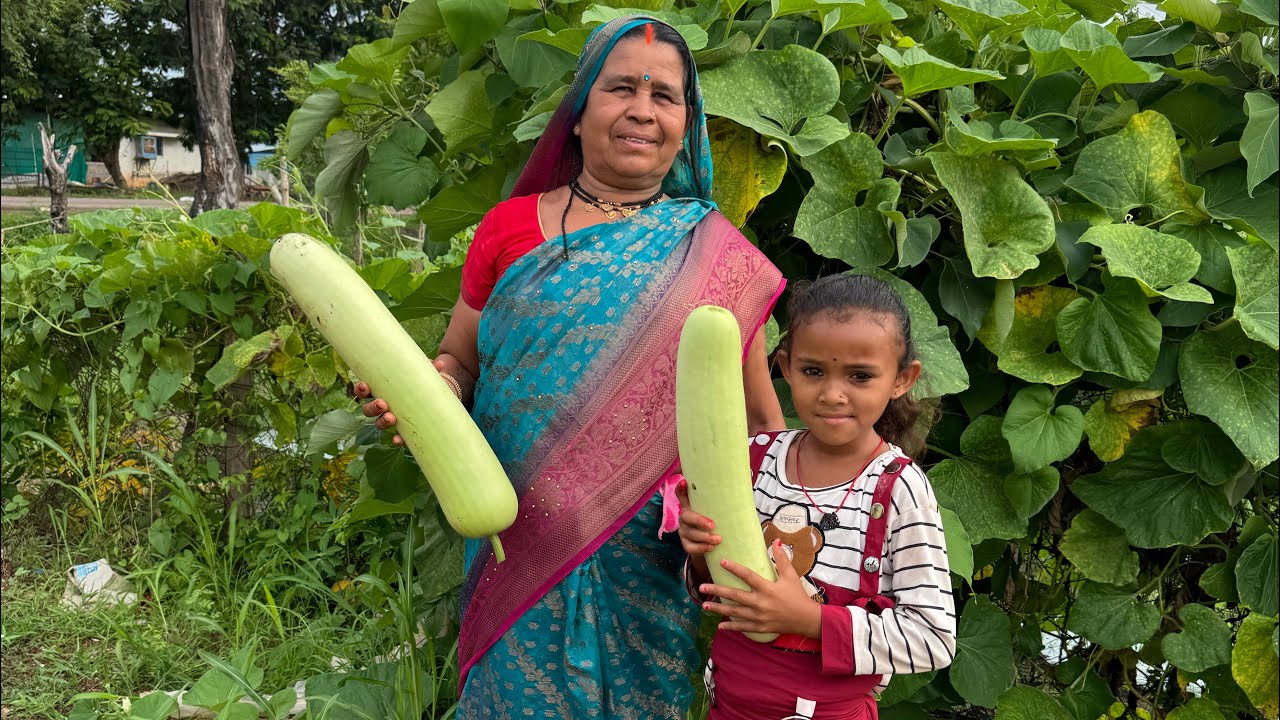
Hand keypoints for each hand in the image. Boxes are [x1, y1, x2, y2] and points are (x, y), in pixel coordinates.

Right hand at [353, 354, 460, 445]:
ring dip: (382, 421)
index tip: (365, 385)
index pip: (365, 391)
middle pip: (368, 409)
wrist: (434, 398)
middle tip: (382, 404)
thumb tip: (440, 363)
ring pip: (379, 423)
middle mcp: (382, 406)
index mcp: (381, 390)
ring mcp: (391, 418)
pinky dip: (397, 439)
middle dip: (372, 407)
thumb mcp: (422, 375)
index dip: (361, 389)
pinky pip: (397, 437)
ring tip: (392, 418)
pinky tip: (398, 440)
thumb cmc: (420, 382)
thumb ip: (429, 369)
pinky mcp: (403, 430)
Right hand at [675, 479, 719, 555]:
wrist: (711, 546)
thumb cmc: (716, 523)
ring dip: (704, 537)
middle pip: (686, 516)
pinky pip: (690, 547)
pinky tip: (711, 547)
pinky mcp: (686, 544)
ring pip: (690, 533)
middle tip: (713, 525)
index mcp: (690, 507)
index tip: (684, 482)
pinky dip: (701, 548)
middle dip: (699, 520)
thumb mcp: (716, 512)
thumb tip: (741, 490)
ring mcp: (684, 531)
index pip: (682, 495)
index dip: (680, 488)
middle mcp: (684, 518)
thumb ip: (721, 503)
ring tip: (718, 539)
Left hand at [699, 540, 822, 638]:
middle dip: (717, 591)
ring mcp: (759, 617)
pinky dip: (731, 626)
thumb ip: (782, 559)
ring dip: (719, 609)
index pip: (748, 576)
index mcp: (767, 588)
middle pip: (735, 595)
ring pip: (734, 612)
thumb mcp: (791, 576)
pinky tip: (720, 625)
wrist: (806, 619)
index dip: (734, 568)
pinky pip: (742, 627)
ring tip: (704, 605)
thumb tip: (776, 541)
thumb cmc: (798, 596)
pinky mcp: (760, 627)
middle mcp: (760, 603)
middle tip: (702, 587)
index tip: (722, 562)